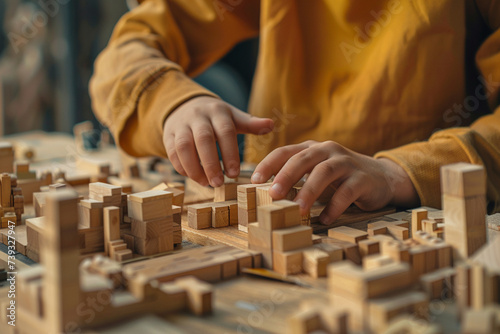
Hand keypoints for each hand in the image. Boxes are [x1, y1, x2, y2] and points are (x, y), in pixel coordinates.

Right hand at [163, 96, 273, 186]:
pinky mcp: (168, 135)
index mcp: (218, 112)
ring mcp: (181, 125)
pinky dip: (181, 167)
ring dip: (194, 168)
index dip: (230, 153)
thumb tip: (271, 125)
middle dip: (211, 163)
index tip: (234, 174)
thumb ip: (251, 123)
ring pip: (183, 146)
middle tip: (219, 183)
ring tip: (206, 184)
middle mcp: (198, 116)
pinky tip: (194, 178)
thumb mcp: (234, 117)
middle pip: (203, 139)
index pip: (225, 131)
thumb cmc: (216, 117)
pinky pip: (171, 152)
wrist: (186, 105)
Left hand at [251, 141, 419, 223]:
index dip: (269, 164)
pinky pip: (346, 192)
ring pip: (324, 173)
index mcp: (313, 149)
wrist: (381, 178)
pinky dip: (334, 206)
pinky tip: (325, 219)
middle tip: (272, 194)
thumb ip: (296, 178)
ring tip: (297, 209)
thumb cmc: (340, 178)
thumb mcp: (316, 172)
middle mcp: (328, 151)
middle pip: (304, 159)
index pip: (286, 151)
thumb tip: (265, 195)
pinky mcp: (362, 179)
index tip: (254, 181)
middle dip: (286, 176)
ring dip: (309, 191)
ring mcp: (347, 163)